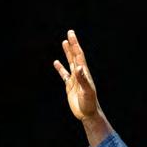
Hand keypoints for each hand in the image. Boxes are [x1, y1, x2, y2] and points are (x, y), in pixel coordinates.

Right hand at [53, 29, 113, 146]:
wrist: (88, 114)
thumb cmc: (89, 103)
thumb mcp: (87, 91)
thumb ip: (83, 79)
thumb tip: (79, 67)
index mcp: (84, 73)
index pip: (79, 55)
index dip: (75, 45)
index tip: (71, 35)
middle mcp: (80, 74)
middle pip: (75, 55)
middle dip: (72, 44)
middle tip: (70, 33)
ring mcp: (74, 79)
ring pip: (70, 63)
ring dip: (67, 53)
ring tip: (64, 43)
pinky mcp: (70, 86)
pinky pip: (64, 75)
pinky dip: (60, 68)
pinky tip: (56, 63)